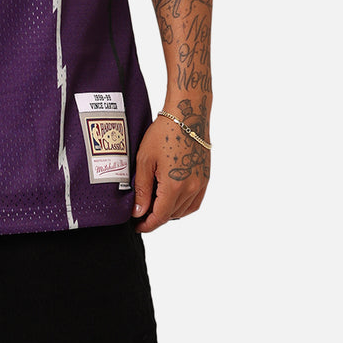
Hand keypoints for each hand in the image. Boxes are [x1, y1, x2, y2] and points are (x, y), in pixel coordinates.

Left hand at [131, 113, 209, 232]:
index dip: (147, 225)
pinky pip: (195, 202)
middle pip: (171, 215)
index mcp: (174, 185)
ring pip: (184, 211)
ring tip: (154, 207)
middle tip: (141, 214)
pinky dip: (183, 206)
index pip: (160, 217)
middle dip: (155, 218)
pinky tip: (172, 201)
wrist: (187, 115)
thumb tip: (138, 213)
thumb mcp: (145, 160)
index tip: (137, 227)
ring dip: (169, 213)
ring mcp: (201, 184)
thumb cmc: (163, 133)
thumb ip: (142, 189)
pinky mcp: (205, 178)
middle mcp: (191, 188)